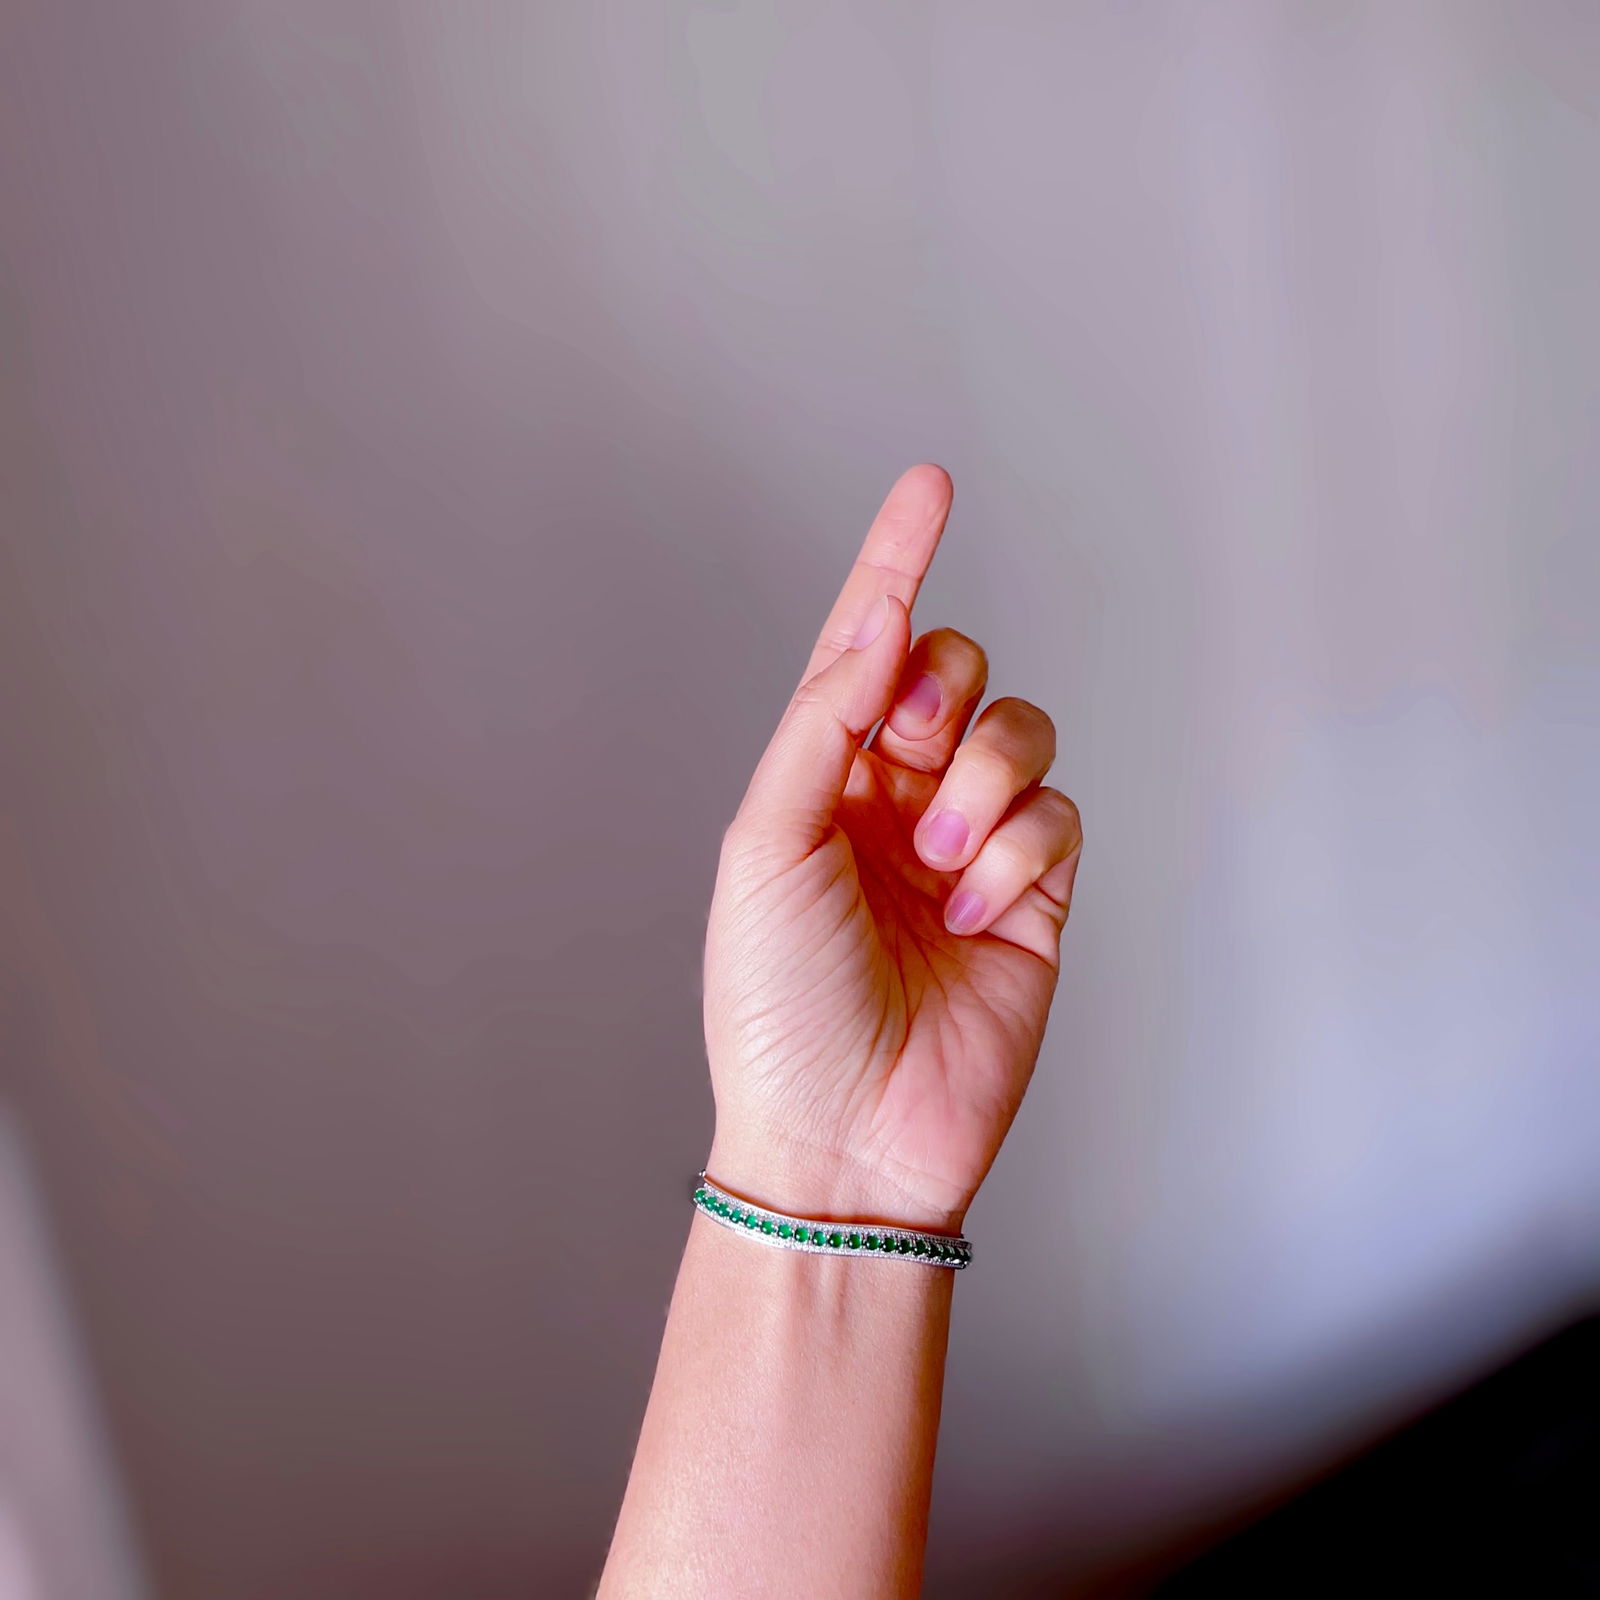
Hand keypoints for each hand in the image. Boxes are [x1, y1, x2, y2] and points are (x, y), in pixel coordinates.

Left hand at [702, 465, 1082, 1232]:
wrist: (845, 1138)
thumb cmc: (777, 1004)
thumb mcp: (768, 846)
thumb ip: (823, 724)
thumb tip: (877, 624)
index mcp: (821, 778)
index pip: (864, 648)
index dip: (896, 560)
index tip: (929, 483)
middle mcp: (895, 799)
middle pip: (955, 671)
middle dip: (942, 689)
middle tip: (912, 749)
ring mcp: (969, 845)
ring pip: (1021, 731)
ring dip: (982, 783)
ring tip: (936, 865)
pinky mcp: (1034, 895)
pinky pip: (1058, 813)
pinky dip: (1018, 852)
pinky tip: (975, 916)